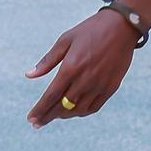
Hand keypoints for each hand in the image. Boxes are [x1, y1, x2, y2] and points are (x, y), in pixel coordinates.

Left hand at [25, 9, 139, 126]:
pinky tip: (73, 111)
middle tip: (37, 123)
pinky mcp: (112, 87)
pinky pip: (94, 107)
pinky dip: (81, 112)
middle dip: (48, 116)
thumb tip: (29, 75)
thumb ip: (47, 61)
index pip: (51, 96)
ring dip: (64, 115)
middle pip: (63, 106)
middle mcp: (85, 79)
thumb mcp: (64, 40)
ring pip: (78, 109)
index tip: (30, 119)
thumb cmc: (89, 31)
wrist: (122, 27)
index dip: (40, 110)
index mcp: (71, 67)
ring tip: (53, 116)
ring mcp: (100, 85)